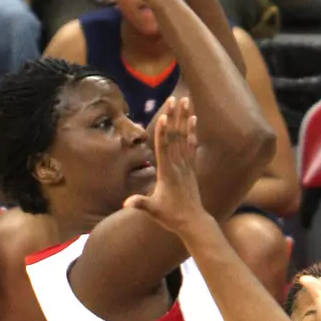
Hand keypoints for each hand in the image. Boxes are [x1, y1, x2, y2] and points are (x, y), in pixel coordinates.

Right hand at [123, 94, 201, 233]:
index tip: (164, 115)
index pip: (164, 148)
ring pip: (184, 137)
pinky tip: (194, 118)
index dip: (163, 131)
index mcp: (167, 173)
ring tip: (186, 100)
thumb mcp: (154, 211)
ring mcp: (186, 165)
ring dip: (184, 118)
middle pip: (175, 136)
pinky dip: (192, 131)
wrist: (193, 222)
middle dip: (174, 117)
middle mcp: (178, 165)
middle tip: (174, 98)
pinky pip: (192, 145)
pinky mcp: (191, 167)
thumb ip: (141, 204)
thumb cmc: (171, 216)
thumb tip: (126, 204)